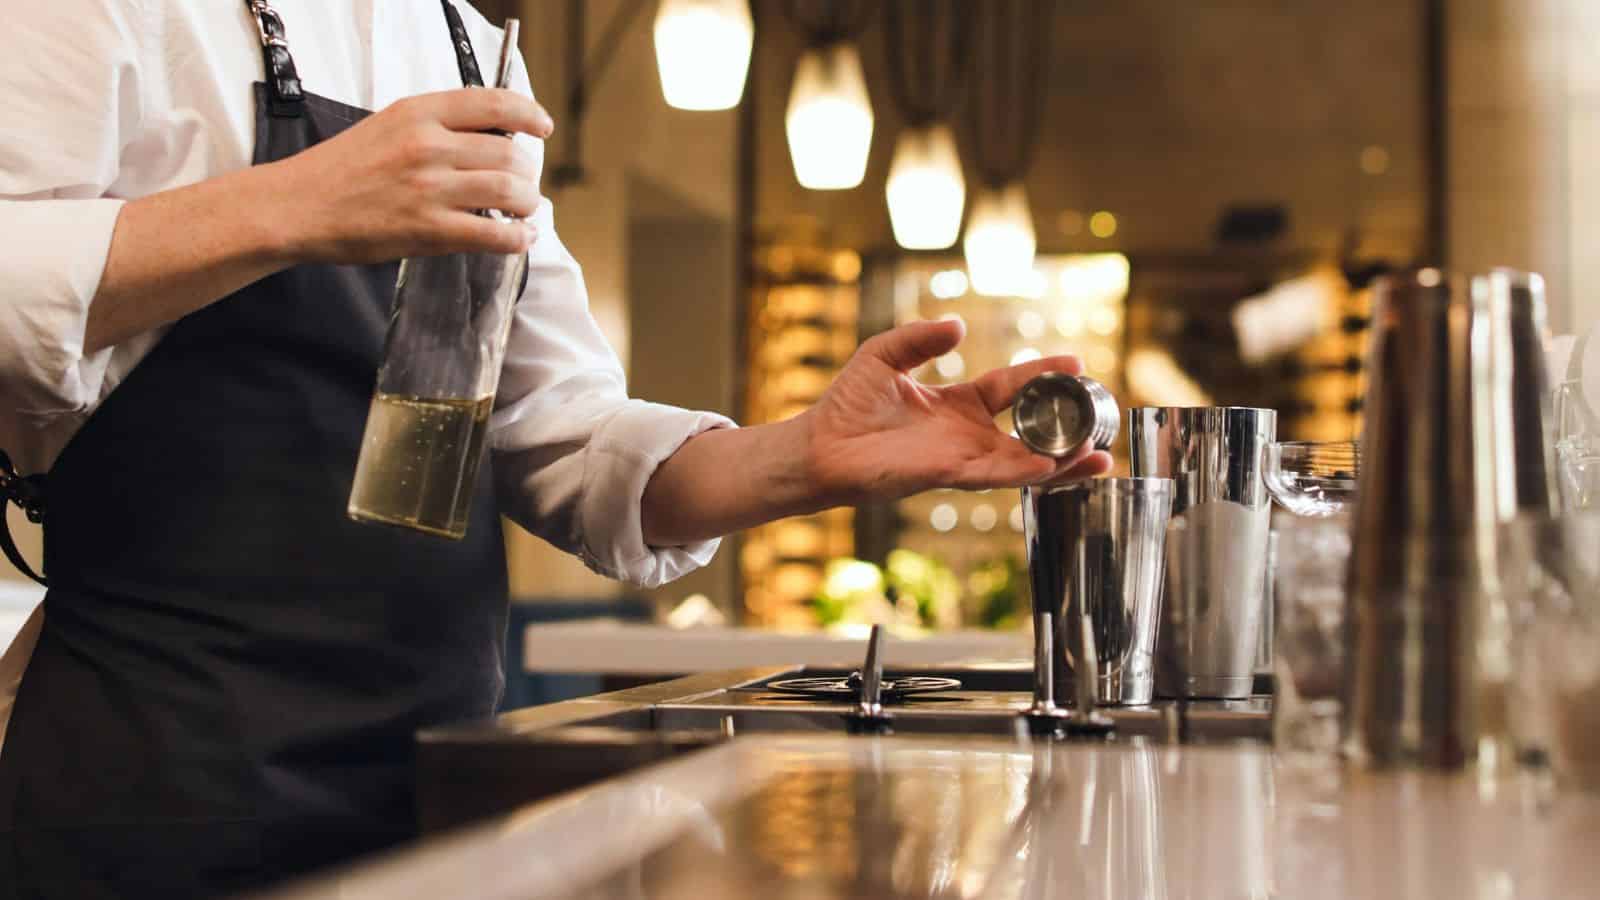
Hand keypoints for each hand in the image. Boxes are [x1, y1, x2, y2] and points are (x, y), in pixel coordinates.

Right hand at [270, 88, 554, 263]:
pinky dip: (518, 238)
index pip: (493, 104)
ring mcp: (429, 188)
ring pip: (510, 191)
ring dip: (528, 204)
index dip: (529, 114)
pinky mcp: (428, 230)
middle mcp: (428, 145)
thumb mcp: (387, 125)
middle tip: (523, 186)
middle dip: (528, 173)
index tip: (542, 126)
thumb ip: (436, 127)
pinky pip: (495, 234)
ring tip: (523, 211)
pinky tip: (519, 237)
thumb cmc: (341, 169)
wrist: (298, 206)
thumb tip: (491, 141)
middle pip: (510, 154)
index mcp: (419, 112)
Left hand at [799, 319, 1114, 504]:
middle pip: (1031, 431)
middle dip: (1069, 427)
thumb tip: (957, 324)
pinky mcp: (945, 475)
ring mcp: (960, 458)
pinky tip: (1052, 466)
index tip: (1078, 363)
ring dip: (1062, 461)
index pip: (1012, 386)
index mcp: (958, 405)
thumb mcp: (884, 354)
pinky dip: (1023, 471)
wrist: (819, 446)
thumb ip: (920, 337)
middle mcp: (966, 435)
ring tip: (1100, 454)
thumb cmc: (846, 405)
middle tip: (1105, 415)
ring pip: (1022, 462)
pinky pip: (993, 474)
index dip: (1044, 374)